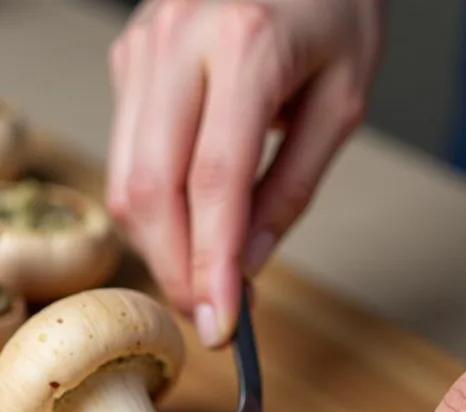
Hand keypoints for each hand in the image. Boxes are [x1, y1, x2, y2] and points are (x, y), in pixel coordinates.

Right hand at [106, 0, 382, 346]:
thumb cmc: (329, 4)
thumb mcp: (340, 96)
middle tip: (206, 314)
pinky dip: (152, 207)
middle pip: (151, 191)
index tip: (221, 325)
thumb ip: (292, 185)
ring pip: (125, 182)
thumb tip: (246, 261)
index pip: (215, 183)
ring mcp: (141, 50)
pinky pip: (125, 157)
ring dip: (158, 246)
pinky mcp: (126, 62)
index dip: (212, 266)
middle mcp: (177, 42)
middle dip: (175, 270)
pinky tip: (185, 220)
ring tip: (199, 274)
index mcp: (246, 44)